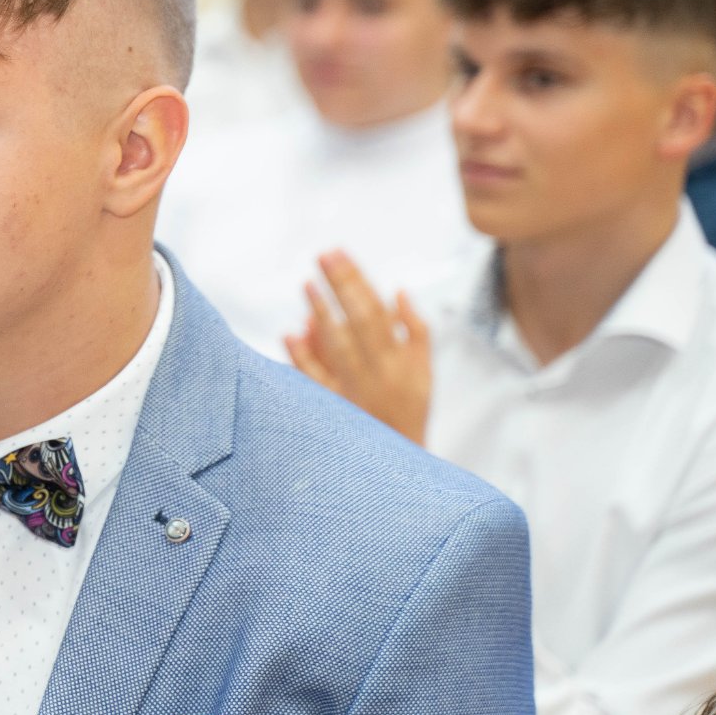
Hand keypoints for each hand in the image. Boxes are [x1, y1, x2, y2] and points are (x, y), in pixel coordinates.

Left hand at [285, 250, 432, 445]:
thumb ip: (416, 329)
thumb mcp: (425, 369)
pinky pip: (316, 380)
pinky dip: (302, 357)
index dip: (357, 280)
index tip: (338, 253)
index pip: (376, 310)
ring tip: (308, 284)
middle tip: (322, 255)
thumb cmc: (411, 407)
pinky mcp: (333, 407)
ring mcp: (353, 390)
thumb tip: (398, 291)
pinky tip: (291, 332)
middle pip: (358, 321)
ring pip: (336, 347)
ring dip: (321, 314)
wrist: (399, 461)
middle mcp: (377, 372)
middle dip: (340, 286)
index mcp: (400, 359)